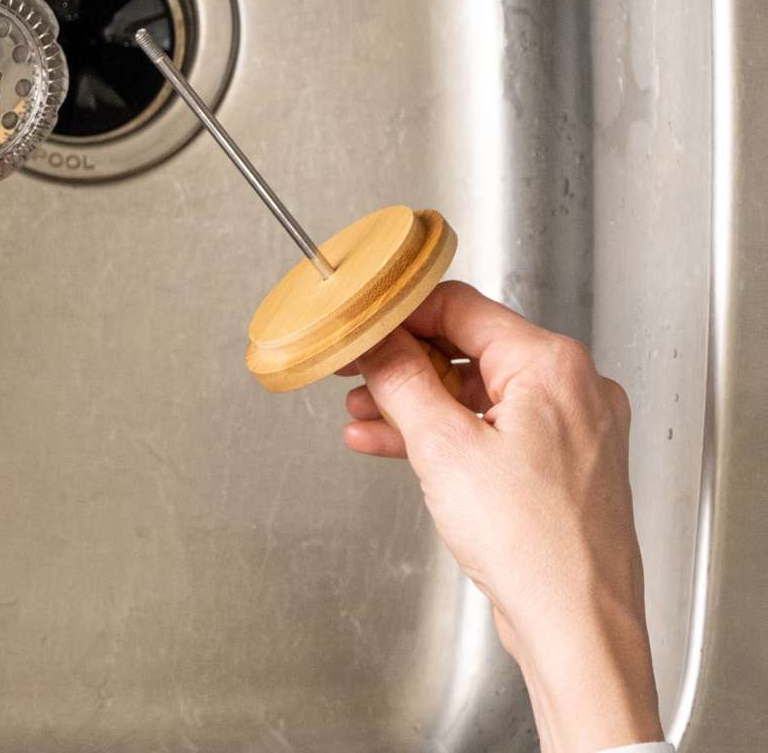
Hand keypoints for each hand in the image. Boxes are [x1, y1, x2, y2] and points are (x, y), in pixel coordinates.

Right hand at [342, 281, 662, 752]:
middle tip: (353, 370)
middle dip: (402, 363)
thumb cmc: (534, 544)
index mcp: (552, 365)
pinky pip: (491, 431)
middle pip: (468, 349)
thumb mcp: (443, 447)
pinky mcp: (560, 466)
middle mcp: (572, 388)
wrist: (576, 622)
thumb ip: (402, 381)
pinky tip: (395, 445)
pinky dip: (445, 435)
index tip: (359, 329)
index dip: (398, 315)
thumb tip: (378, 343)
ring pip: (476, 394)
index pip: (460, 307)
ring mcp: (570, 429)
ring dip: (416, 402)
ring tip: (362, 414)